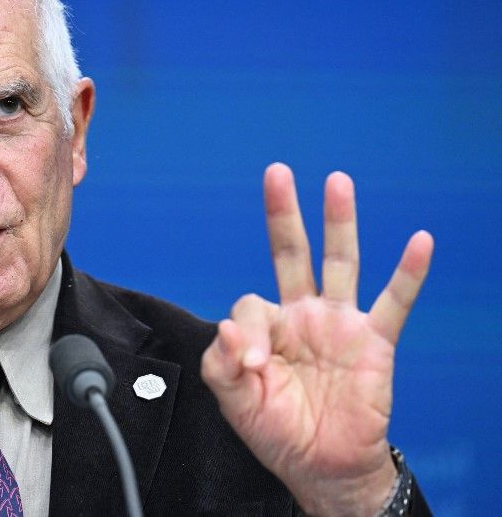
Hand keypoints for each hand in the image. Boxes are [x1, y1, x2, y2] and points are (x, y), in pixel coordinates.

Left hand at [200, 163, 432, 515]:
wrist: (320, 467)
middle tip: (277, 173)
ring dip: (339, 223)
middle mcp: (302, 315)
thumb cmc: (277, 432)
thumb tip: (226, 328)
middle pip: (291, 253)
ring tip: (337, 182)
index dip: (244, 330)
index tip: (250, 365)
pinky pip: (395, 303)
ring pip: (340, 264)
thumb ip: (221, 365)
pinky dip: (408, 274)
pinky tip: (420, 242)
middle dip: (284, 214)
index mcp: (266, 327)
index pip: (250, 303)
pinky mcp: (374, 343)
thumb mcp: (235, 401)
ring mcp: (339, 324)